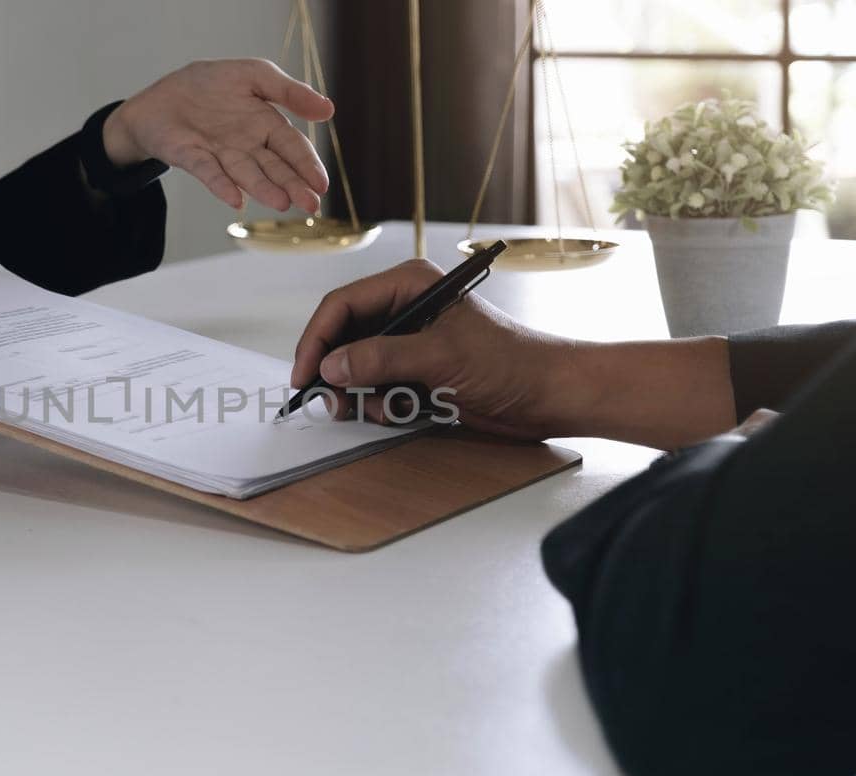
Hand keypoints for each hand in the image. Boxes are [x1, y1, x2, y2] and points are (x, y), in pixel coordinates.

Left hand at [103, 58, 334, 213]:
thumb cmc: (210, 85)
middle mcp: (246, 146)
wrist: (160, 96)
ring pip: (246, 174)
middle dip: (293, 186)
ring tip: (282, 203)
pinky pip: (209, 172)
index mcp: (265, 125)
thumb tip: (329, 110)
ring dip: (264, 189)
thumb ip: (289, 91)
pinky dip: (222, 185)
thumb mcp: (254, 74)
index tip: (321, 184)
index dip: (308, 165)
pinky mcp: (192, 158)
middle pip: (274, 167)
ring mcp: (220, 155)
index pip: (292, 147)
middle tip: (311, 205)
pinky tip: (235, 200)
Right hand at [291, 260, 576, 439]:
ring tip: (378, 408)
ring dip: (360, 392)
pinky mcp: (418, 372)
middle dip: (336, 370)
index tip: (305, 373)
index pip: (343, 304)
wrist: (549, 395)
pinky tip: (403, 411)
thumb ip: (382, 358)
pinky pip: (379, 386)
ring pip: (358, 366)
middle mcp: (406, 308)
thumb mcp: (441, 356)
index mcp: (410, 285)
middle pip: (345, 335)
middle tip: (332, 401)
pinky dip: (381, 403)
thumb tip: (333, 364)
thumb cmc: (511, 362)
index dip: (318, 338)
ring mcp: (411, 342)